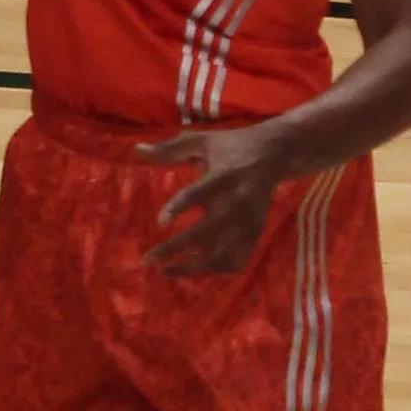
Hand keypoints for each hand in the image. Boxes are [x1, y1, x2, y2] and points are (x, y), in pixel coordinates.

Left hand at [136, 121, 286, 274]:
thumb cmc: (231, 145)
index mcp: (223, 176)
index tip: (159, 223)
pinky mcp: (255, 233)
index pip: (198, 194)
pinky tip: (195, 268)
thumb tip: (136, 151)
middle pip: (205, 233)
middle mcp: (236, 202)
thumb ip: (169, 148)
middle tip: (148, 259)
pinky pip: (237, 260)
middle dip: (176, 249)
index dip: (179, 208)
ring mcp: (248, 221)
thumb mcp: (201, 140)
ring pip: (222, 255)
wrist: (275, 153)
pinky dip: (216, 269)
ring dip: (193, 267)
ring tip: (167, 271)